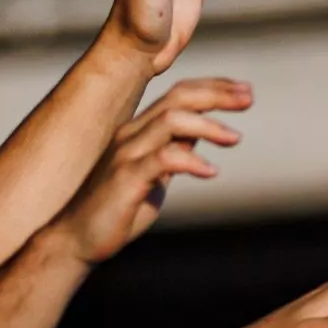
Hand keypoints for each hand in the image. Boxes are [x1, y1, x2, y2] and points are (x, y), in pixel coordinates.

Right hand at [60, 82, 246, 262]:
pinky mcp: (125, 178)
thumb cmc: (118, 209)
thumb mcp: (154, 176)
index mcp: (139, 131)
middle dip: (217, 94)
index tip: (244, 91)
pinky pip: (163, 159)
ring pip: (171, 120)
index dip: (213, 88)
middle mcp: (131, 135)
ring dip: (208, 125)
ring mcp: (126, 154)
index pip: (178, 95)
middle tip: (249, 98)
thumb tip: (200, 136)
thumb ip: (173, 152)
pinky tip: (210, 172)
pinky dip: (191, 161)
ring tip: (235, 138)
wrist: (77, 239)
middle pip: (178, 98)